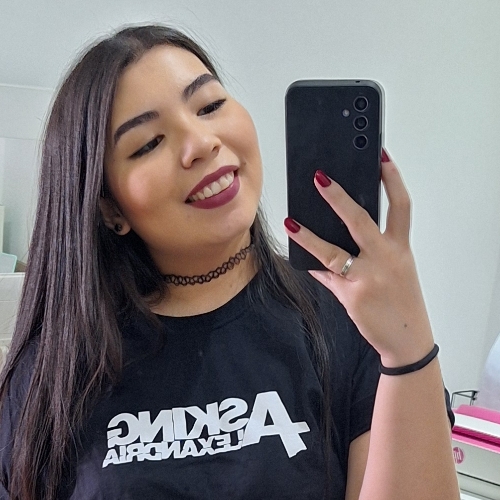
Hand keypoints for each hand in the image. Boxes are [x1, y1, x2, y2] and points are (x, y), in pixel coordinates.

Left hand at [284, 153, 434, 367]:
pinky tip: (298, 255)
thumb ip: (371, 251)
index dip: (392, 179)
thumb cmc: (402, 300)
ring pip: (331, 251)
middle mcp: (385, 259)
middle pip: (360, 221)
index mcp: (400, 248)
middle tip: (319, 178)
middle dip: (338, 198)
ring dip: (308, 235)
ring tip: (291, 221)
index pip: (400, 206)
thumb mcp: (396, 270)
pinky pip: (325, 275)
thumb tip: (341, 232)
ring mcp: (366, 277)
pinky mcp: (350, 295)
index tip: (381, 156)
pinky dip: (311, 264)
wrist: (407, 339)